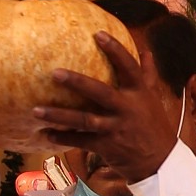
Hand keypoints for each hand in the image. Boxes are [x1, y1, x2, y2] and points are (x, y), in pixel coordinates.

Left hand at [41, 30, 181, 184]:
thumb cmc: (154, 125)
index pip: (129, 67)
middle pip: (100, 92)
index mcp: (140, 93)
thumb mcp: (153, 98)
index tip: (98, 34)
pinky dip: (62, 138)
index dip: (115, 50)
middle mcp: (127, 108)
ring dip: (59, 116)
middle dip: (77, 82)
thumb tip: (146, 51)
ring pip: (83, 120)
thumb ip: (148, 75)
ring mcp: (116, 128)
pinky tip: (45, 134)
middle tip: (54, 72)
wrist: (159, 161)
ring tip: (36, 111)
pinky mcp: (107, 146)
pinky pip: (80, 141)